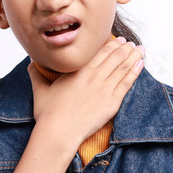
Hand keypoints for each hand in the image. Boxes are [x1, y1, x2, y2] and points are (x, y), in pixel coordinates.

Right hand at [27, 36, 144, 150]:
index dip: (110, 43)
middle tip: (130, 42)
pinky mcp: (111, 103)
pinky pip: (127, 83)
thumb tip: (31, 63)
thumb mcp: (39, 90)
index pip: (99, 51)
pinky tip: (141, 64)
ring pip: (123, 67)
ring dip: (133, 56)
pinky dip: (135, 72)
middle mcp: (93, 76)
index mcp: (78, 70)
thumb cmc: (48, 114)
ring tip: (140, 49)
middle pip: (114, 56)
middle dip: (124, 47)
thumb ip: (36, 73)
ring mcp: (104, 89)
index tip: (117, 39)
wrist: (58, 132)